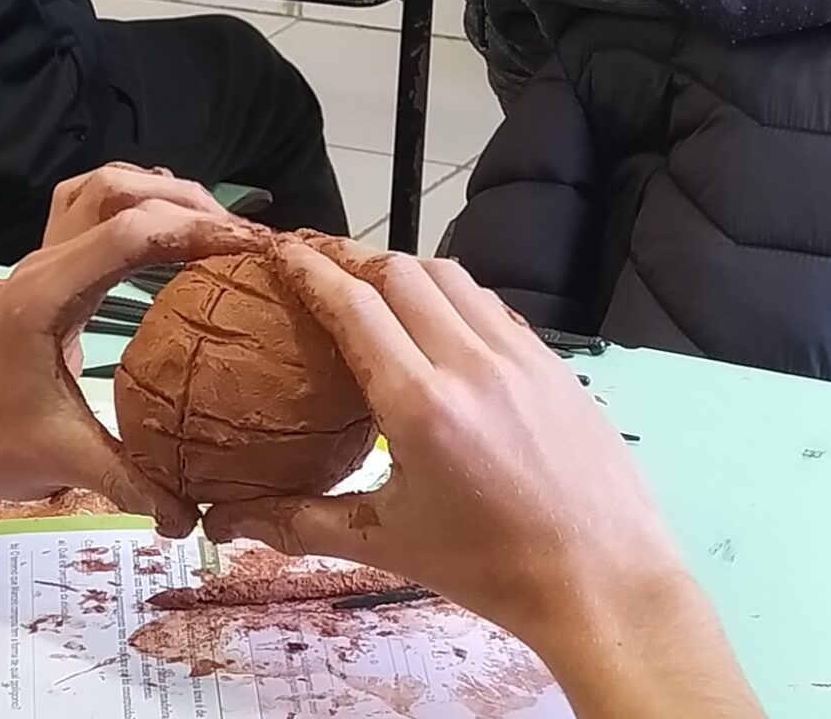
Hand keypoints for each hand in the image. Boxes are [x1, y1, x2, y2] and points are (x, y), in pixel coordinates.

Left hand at [0, 194, 263, 533]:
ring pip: (99, 189)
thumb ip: (132, 483)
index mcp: (47, 294)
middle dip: (183, 201)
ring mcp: (40, 262)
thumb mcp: (66, 463)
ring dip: (157, 193)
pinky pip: (88, 212)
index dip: (193, 228)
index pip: (129, 233)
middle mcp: (43, 263)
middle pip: (115, 190)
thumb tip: (194, 519)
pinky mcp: (45, 275)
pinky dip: (132, 206)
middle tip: (242, 237)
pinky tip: (166, 233)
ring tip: (213, 226)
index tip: (250, 247)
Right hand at [202, 247, 711, 682]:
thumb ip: (303, 523)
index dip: (310, 268)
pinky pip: (491, 303)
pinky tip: (441, 319)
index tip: (279, 250)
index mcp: (420, 405)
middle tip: (316, 262)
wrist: (601, 581)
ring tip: (374, 282)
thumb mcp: (388, 545)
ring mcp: (517, 355)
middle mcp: (469, 362)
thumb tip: (228, 522)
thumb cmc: (490, 569)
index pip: (353, 305)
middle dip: (350, 258)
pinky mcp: (551, 360)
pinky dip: (453, 294)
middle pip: (398, 271)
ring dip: (403, 269)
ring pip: (449, 275)